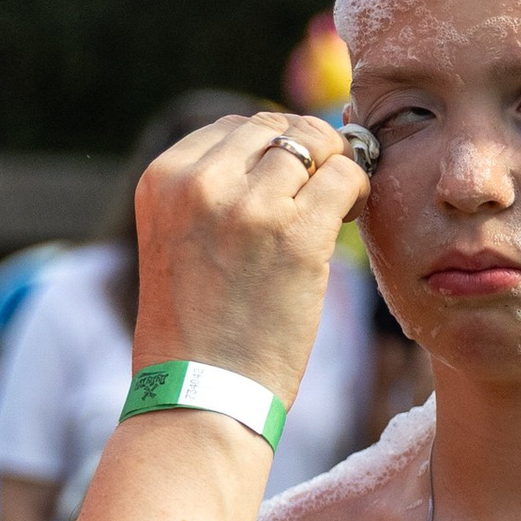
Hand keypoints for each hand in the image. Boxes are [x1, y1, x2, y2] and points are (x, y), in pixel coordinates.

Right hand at [128, 112, 368, 407]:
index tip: (288, 180)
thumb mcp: (178, 242)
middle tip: (320, 189)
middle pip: (276, 128)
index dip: (273, 148)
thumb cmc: (196, 332)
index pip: (234, 127)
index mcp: (163, 179)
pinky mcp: (297, 235)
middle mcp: (201, 182)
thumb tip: (281, 151)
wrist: (201, 394)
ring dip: (334, 170)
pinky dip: (357, 188)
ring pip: (314, 146)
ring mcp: (250, 206)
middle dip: (307, 151)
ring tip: (333, 209)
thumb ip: (212, 194)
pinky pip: (345, 176)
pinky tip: (349, 217)